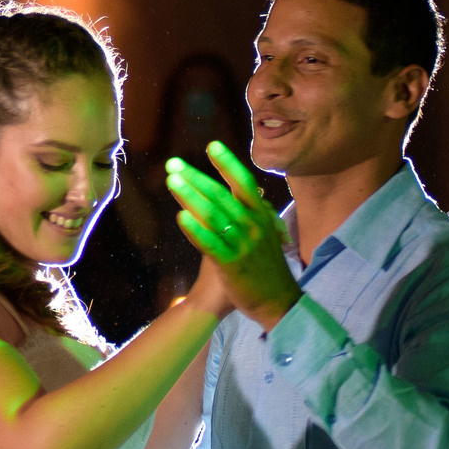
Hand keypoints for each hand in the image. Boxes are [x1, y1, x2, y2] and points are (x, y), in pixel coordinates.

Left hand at [165, 143, 300, 328]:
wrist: (277, 303)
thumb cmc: (265, 267)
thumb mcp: (264, 234)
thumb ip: (249, 212)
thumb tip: (238, 190)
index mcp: (262, 217)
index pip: (244, 183)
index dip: (228, 164)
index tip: (212, 145)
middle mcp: (253, 227)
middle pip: (221, 196)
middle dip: (196, 177)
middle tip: (173, 164)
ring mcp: (243, 245)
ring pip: (213, 215)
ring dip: (191, 196)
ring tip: (171, 182)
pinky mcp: (232, 265)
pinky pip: (211, 243)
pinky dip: (195, 229)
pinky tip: (180, 217)